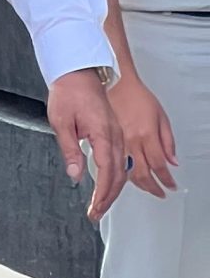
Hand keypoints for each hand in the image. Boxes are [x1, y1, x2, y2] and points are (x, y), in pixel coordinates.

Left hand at [47, 67, 128, 221]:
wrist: (78, 70)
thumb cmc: (68, 92)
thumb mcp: (61, 122)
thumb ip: (70, 149)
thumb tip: (75, 175)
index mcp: (103, 133)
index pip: (106, 171)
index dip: (102, 193)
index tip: (94, 208)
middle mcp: (114, 135)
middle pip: (118, 174)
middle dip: (108, 197)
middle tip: (95, 213)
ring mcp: (117, 133)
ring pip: (121, 168)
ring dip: (113, 189)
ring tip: (101, 205)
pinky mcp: (114, 131)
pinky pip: (120, 158)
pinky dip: (116, 176)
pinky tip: (108, 185)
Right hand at [111, 71, 176, 198]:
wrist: (113, 84)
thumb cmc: (137, 96)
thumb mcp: (161, 116)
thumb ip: (168, 141)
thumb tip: (171, 161)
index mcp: (145, 135)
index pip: (158, 166)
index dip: (165, 180)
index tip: (170, 187)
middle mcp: (130, 141)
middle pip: (142, 174)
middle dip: (152, 188)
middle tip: (160, 193)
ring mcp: (117, 142)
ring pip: (126, 173)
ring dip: (138, 185)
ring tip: (148, 188)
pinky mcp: (107, 141)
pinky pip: (116, 164)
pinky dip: (124, 175)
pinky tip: (128, 178)